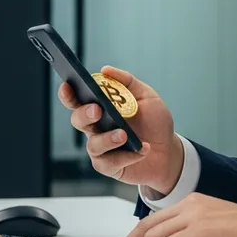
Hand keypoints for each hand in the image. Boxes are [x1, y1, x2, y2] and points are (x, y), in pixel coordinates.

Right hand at [58, 66, 183, 194]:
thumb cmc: (154, 122)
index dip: (68, 93)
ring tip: (125, 135)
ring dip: (107, 139)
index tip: (67, 85)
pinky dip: (126, 156)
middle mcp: (96, 127)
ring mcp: (101, 148)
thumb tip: (105, 70)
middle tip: (97, 110)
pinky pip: (108, 163)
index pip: (78, 99)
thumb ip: (127, 82)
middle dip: (84, 114)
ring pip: (93, 144)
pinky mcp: (109, 166)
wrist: (169, 150)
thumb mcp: (146, 96)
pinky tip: (142, 150)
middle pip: (78, 120)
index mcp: (101, 107)